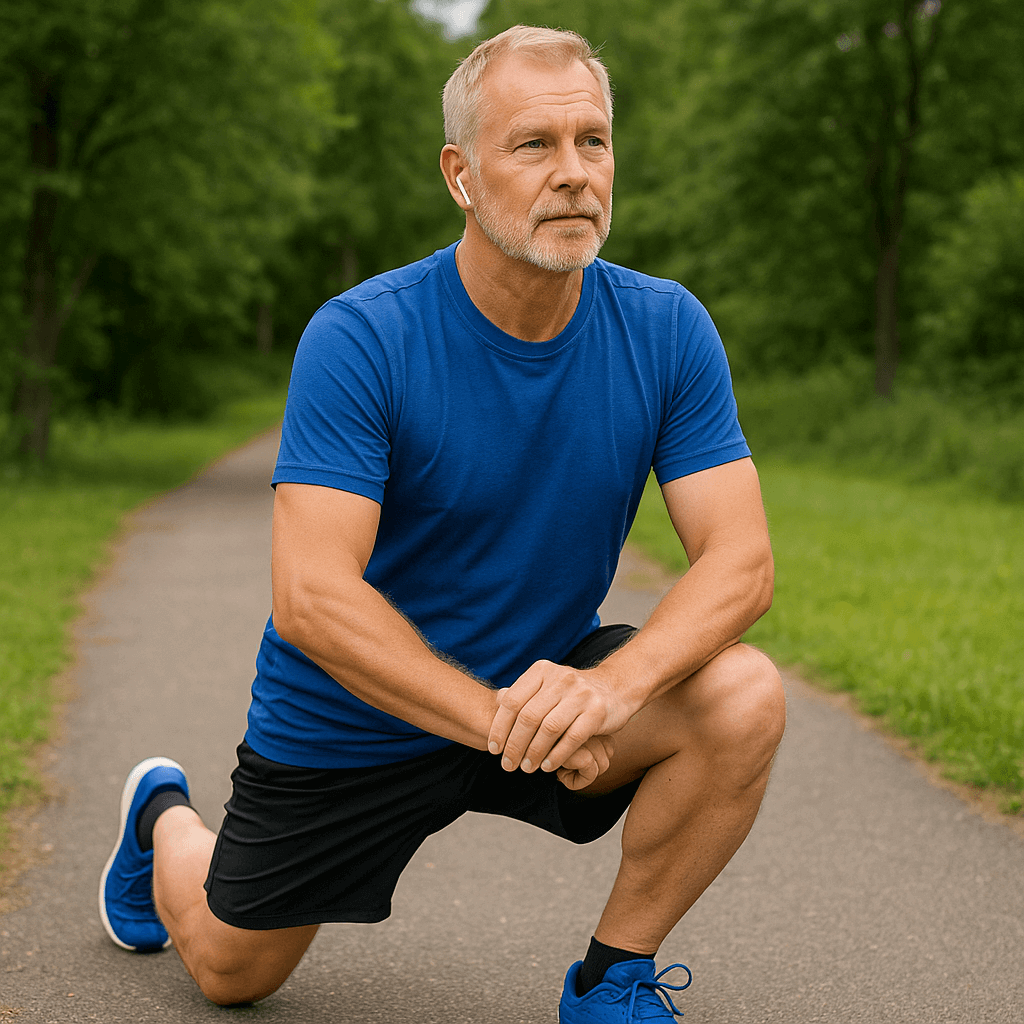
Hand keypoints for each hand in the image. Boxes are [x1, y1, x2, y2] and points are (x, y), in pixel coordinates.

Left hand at [487, 660, 635, 780]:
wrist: (615, 688)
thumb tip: (494, 704)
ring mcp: (580, 694)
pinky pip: (572, 738)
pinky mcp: (597, 711)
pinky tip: (547, 766)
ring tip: (527, 768)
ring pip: (549, 729)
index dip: (500, 727)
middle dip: (515, 745)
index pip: (512, 701)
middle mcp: (560, 678)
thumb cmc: (571, 693)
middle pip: (528, 717)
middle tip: (509, 765)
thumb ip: (524, 695)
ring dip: (534, 753)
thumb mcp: (546, 685)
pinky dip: (557, 755)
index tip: (495, 749)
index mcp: (542, 670)